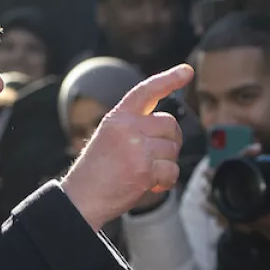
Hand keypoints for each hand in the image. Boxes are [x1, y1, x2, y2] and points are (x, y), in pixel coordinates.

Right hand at [62, 64, 193, 229]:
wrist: (82, 198)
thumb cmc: (96, 172)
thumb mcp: (108, 137)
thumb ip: (133, 127)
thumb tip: (167, 127)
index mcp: (118, 117)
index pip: (146, 91)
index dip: (169, 79)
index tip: (186, 71)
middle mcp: (127, 128)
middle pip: (170, 124)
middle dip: (169, 141)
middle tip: (157, 156)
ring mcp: (137, 148)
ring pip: (172, 149)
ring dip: (166, 164)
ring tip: (147, 173)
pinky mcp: (144, 169)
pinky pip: (172, 171)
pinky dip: (166, 181)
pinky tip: (152, 185)